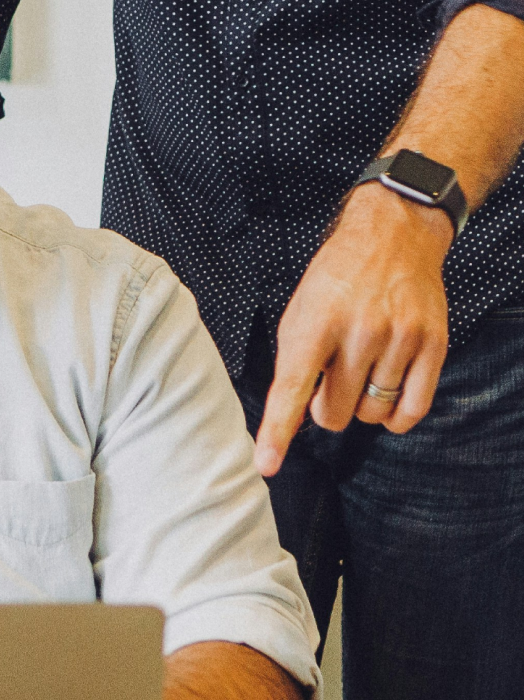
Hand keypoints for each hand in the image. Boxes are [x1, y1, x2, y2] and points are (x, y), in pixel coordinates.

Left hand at [255, 183, 451, 476]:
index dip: (277, 431)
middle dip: (326, 409)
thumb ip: (295, 361)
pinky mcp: (433, 343)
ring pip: (372, 413)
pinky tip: (386, 395)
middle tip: (329, 381)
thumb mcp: (300, 310)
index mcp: (315, 321)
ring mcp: (399, 338)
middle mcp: (358, 331)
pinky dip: (396, 417)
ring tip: (359, 372)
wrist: (391, 235)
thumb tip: (292, 417)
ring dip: (361, 405)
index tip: (266, 463)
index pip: (291, 387)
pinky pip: (413, 408)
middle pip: (335, 413)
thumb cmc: (337, 278)